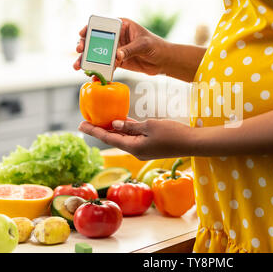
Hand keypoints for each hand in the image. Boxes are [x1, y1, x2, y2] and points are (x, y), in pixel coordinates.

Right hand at [74, 18, 168, 75]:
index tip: (82, 34)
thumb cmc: (156, 46)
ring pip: (98, 54)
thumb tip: (116, 56)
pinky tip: (93, 77)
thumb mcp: (143, 45)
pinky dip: (99, 72)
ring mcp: (116, 49)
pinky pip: (106, 66)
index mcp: (121, 25)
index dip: (89, 28)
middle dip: (85, 46)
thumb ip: (129, 50)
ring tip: (78, 67)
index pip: (102, 24)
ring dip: (87, 61)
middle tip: (79, 51)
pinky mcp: (118, 62)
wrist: (164, 61)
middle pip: (96, 40)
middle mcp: (116, 36)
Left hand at [78, 119, 195, 159]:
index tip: (80, 124)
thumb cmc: (173, 133)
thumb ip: (131, 126)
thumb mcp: (150, 126)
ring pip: (124, 138)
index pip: (108, 138)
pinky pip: (134, 137)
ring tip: (100, 120)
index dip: (94, 131)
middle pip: (113, 139)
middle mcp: (135, 151)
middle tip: (86, 120)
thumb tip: (115, 124)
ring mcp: (143, 149)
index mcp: (133, 147)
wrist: (192, 143)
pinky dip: (126, 130)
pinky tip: (121, 122)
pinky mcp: (150, 146)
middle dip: (100, 129)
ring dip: (113, 129)